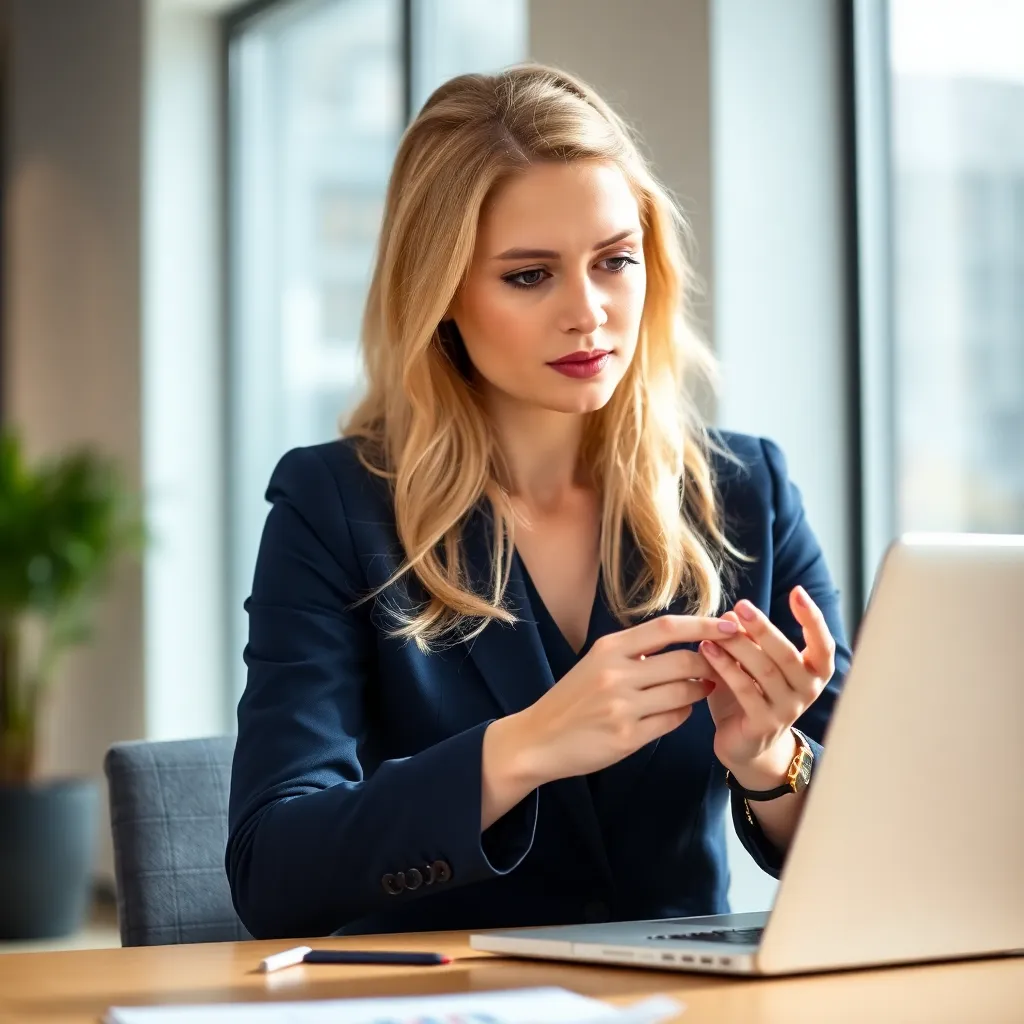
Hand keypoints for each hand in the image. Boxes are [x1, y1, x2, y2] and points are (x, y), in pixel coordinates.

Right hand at [515, 615, 730, 784]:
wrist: (537, 739)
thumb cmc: (572, 699)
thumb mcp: (595, 663)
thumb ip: (634, 652)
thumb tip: (683, 642)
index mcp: (608, 648)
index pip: (667, 628)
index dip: (704, 625)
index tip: (730, 626)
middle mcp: (616, 673)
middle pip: (684, 661)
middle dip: (710, 665)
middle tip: (720, 668)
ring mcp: (622, 706)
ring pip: (684, 692)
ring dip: (700, 690)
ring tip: (701, 689)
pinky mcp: (627, 736)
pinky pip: (673, 720)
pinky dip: (682, 713)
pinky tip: (678, 711)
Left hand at [699, 586, 834, 783]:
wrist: (746, 744)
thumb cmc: (752, 696)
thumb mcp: (752, 663)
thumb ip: (747, 640)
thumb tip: (731, 613)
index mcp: (813, 673)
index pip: (822, 644)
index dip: (813, 619)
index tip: (798, 591)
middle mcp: (807, 691)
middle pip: (786, 654)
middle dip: (763, 628)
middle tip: (741, 606)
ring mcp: (788, 710)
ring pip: (764, 671)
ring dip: (738, 646)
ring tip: (715, 628)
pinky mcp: (764, 724)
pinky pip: (745, 690)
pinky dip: (725, 667)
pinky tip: (706, 650)